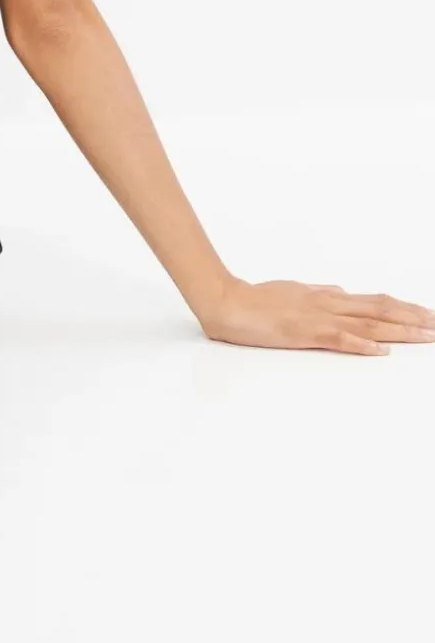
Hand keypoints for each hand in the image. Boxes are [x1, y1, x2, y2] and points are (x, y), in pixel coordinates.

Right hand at [198, 277, 434, 353]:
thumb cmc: (256, 299)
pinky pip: (338, 339)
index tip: (426, 314)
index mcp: (326, 297)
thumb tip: (343, 292)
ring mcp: (317, 318)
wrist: (227, 301)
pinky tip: (381, 351)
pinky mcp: (303, 333)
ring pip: (367, 324)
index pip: (374, 301)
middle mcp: (328, 304)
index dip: (403, 308)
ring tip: (426, 336)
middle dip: (412, 319)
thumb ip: (321, 293)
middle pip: (379, 311)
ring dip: (399, 331)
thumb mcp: (295, 291)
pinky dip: (362, 346)